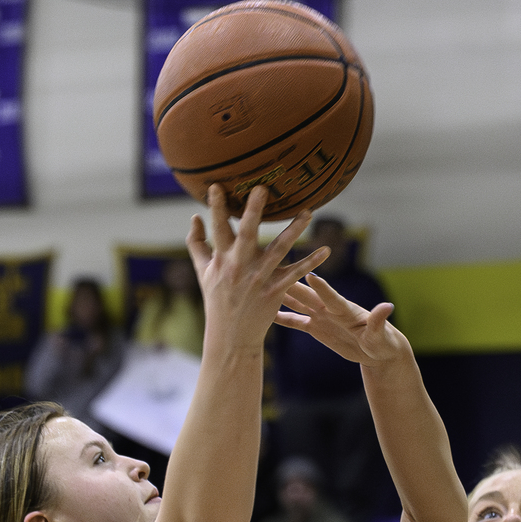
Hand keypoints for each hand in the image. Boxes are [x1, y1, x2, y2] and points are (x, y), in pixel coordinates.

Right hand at [186, 186, 328, 352]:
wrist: (231, 336)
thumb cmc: (217, 300)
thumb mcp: (203, 272)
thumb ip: (197, 243)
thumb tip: (194, 217)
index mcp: (222, 259)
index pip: (218, 228)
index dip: (216, 207)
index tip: (217, 185)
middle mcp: (240, 266)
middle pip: (248, 234)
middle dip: (254, 211)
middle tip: (262, 188)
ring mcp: (259, 279)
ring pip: (279, 249)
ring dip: (294, 230)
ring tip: (308, 211)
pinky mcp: (275, 291)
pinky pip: (295, 273)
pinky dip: (311, 262)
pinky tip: (326, 250)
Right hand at [275, 271, 406, 366]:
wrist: (378, 350)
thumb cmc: (383, 342)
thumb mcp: (381, 335)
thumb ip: (379, 321)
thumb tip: (387, 307)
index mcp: (346, 310)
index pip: (331, 297)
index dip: (321, 288)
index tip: (309, 274)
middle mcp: (330, 309)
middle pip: (307, 295)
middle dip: (291, 283)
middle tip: (274, 270)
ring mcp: (321, 317)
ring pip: (297, 303)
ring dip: (281, 295)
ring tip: (261, 284)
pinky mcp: (316, 328)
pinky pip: (296, 322)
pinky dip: (282, 318)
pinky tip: (265, 313)